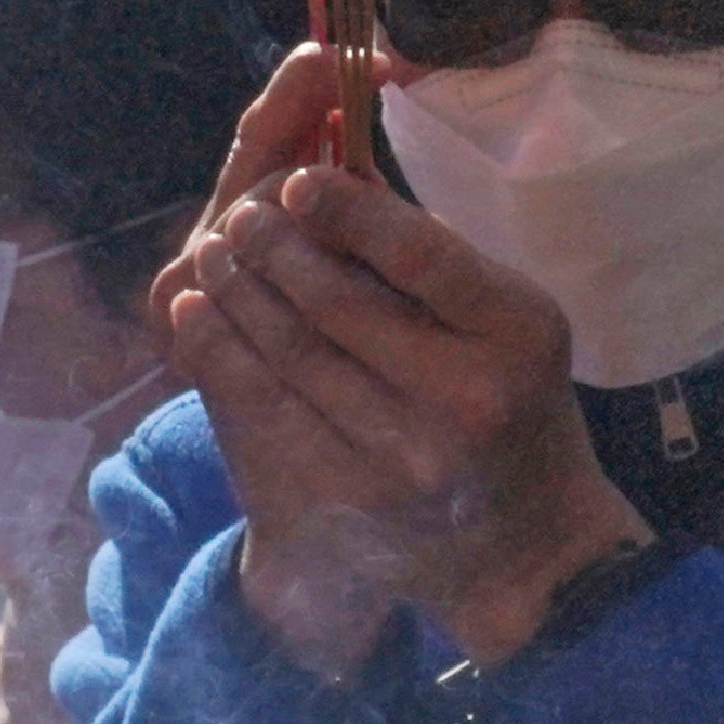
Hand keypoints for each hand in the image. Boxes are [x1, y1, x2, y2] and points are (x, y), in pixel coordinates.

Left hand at [156, 45, 639, 675]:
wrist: (525, 547)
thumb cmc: (513, 404)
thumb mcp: (507, 319)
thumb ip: (428, 257)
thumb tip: (327, 176)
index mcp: (516, 332)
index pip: (417, 254)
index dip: (346, 211)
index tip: (299, 182)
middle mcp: (463, 396)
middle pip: (337, 301)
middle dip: (272, 246)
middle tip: (239, 216)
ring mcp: (401, 456)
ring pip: (290, 351)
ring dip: (236, 291)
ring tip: (212, 253)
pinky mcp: (347, 497)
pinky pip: (261, 409)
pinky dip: (219, 352)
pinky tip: (198, 313)